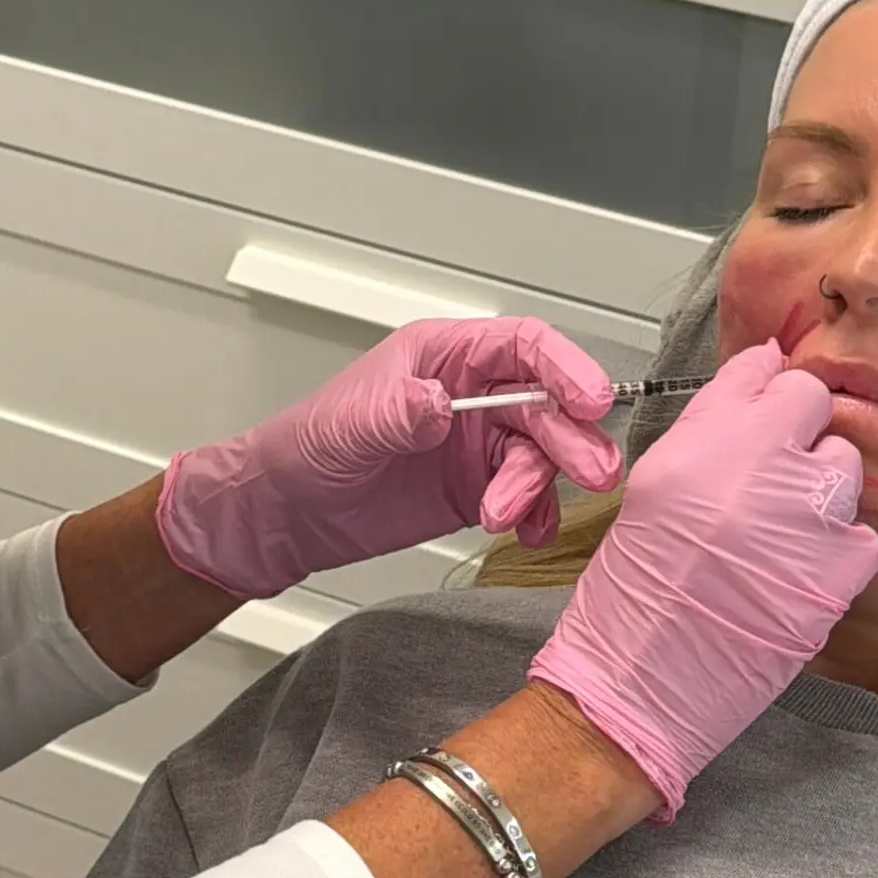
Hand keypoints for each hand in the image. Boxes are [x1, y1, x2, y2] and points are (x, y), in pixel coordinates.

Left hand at [158, 318, 622, 598]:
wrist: (287, 513)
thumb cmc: (306, 446)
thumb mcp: (347, 424)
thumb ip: (397, 412)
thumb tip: (442, 404)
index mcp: (445, 355)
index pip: (522, 346)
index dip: (564, 366)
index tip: (589, 399)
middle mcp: (472, 394)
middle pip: (545, 403)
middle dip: (570, 437)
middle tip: (590, 473)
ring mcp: (479, 442)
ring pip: (540, 453)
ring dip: (539, 485)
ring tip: (504, 515)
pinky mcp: (478, 488)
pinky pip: (527, 496)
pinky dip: (536, 513)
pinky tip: (526, 532)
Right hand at [529, 341, 877, 818]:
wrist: (640, 684)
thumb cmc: (632, 593)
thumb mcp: (653, 487)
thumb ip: (708, 429)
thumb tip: (757, 382)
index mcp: (700, 440)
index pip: (761, 370)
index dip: (766, 387)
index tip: (766, 401)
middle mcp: (756, 465)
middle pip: (812, 402)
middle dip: (797, 432)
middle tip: (769, 479)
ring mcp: (805, 515)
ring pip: (843, 466)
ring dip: (819, 491)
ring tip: (779, 536)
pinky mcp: (841, 568)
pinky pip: (863, 534)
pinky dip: (840, 551)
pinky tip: (798, 574)